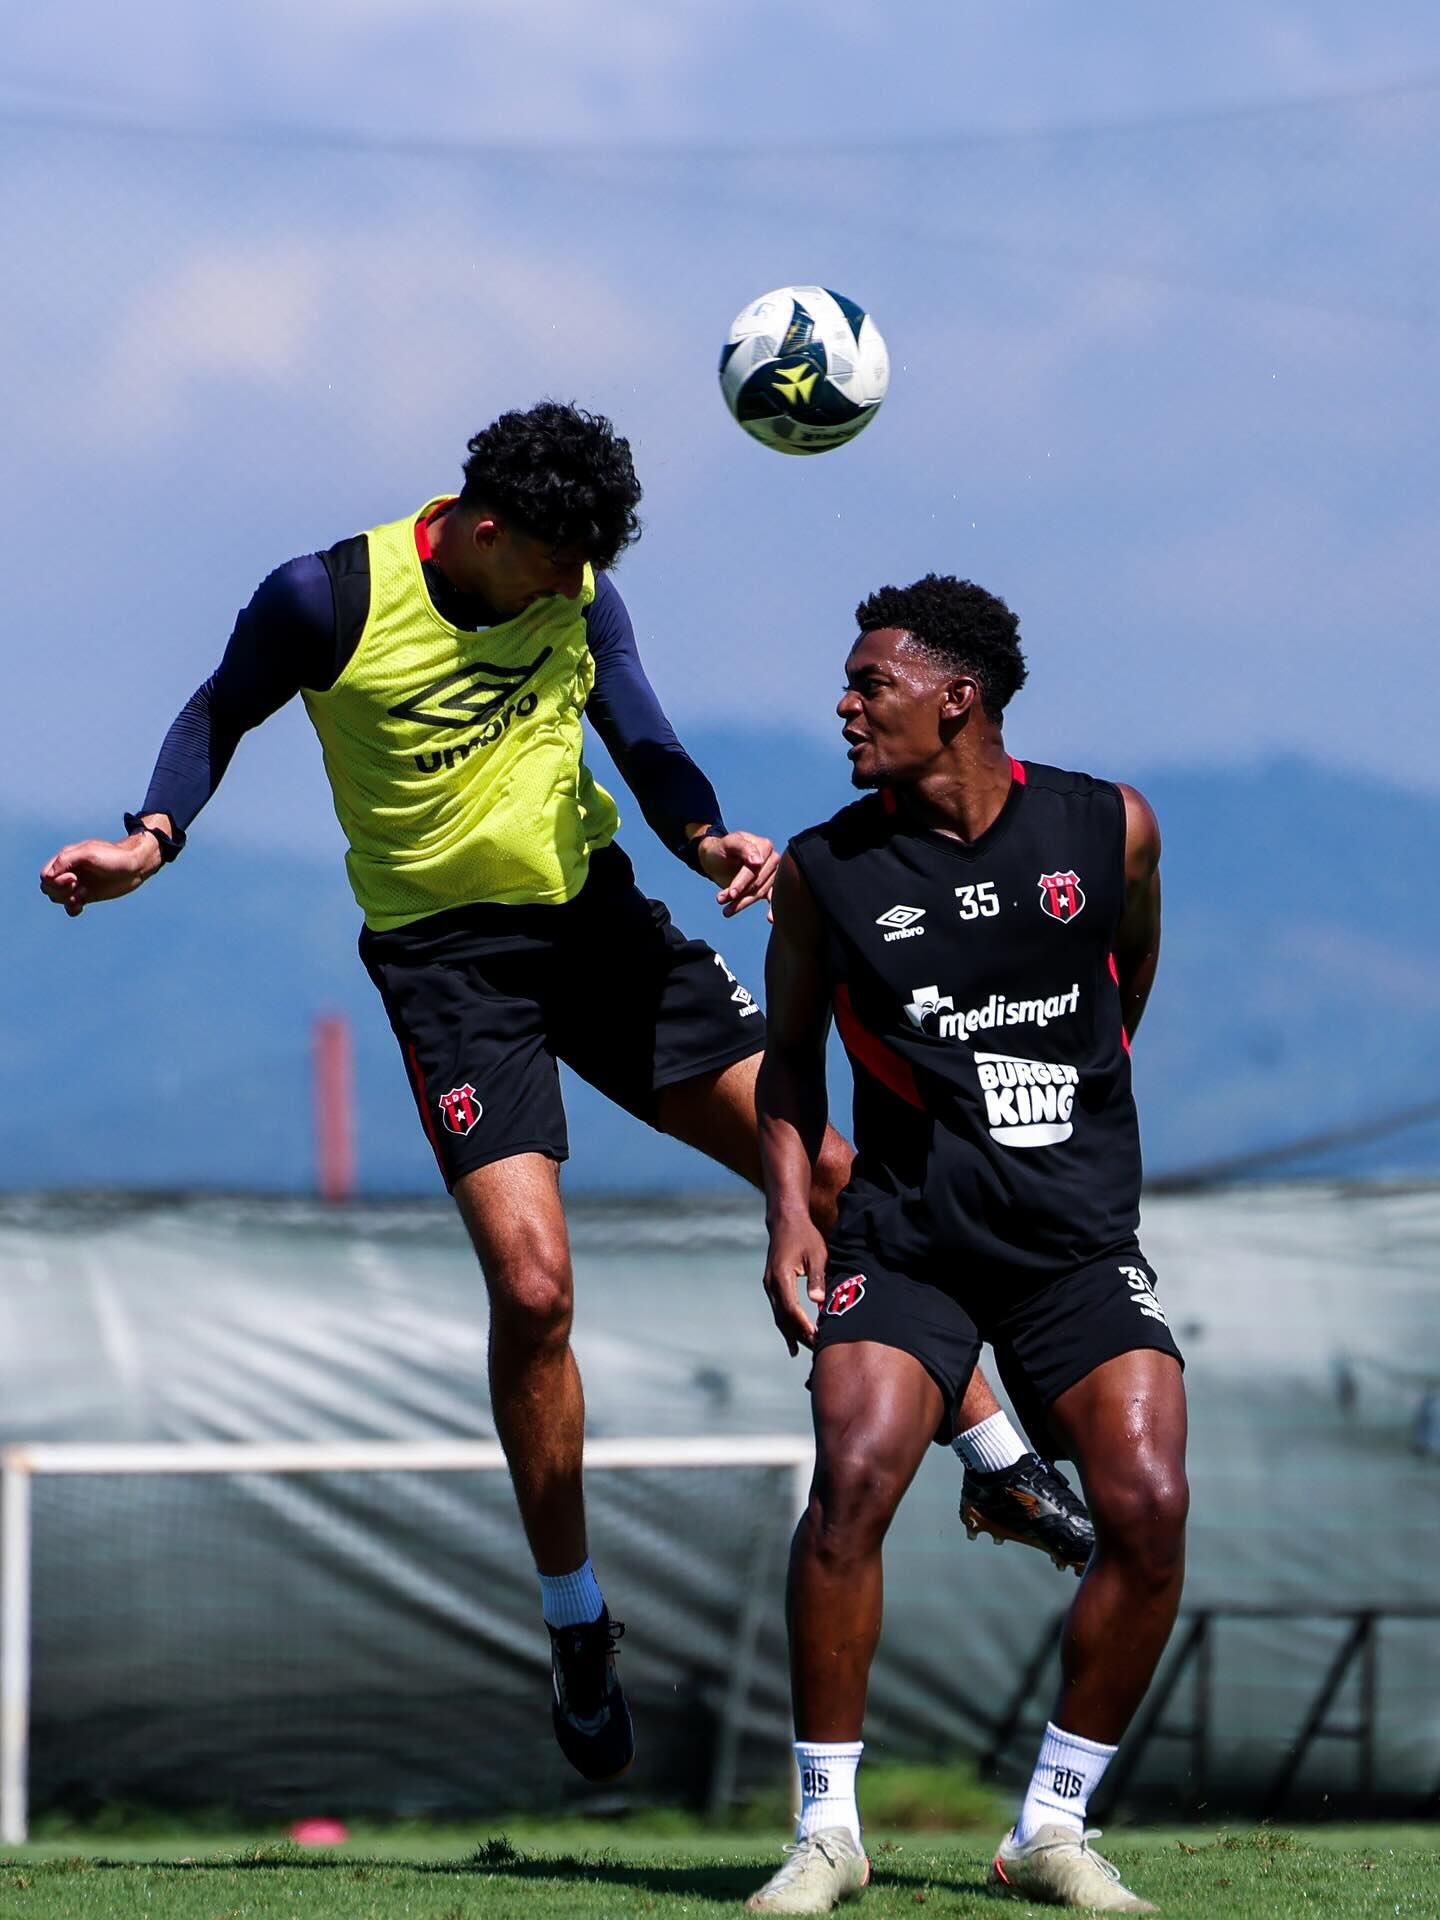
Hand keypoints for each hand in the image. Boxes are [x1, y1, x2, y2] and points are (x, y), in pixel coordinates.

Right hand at [39, 834, 159, 916]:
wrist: (136, 867)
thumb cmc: (114, 857)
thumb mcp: (88, 854)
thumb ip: (65, 860)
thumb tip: (48, 876)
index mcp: (67, 859)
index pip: (46, 875)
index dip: (55, 881)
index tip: (74, 878)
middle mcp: (70, 872)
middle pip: (48, 888)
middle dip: (60, 891)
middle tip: (78, 885)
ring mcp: (78, 884)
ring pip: (57, 898)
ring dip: (67, 899)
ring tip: (84, 893)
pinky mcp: (87, 896)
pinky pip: (70, 907)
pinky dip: (72, 909)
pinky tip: (81, 906)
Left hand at [697, 830, 778, 917]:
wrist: (716, 858)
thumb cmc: (721, 849)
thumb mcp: (728, 843)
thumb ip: (743, 848)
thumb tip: (758, 861)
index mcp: (765, 846)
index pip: (756, 868)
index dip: (743, 881)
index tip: (731, 893)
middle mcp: (773, 860)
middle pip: (758, 882)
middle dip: (740, 894)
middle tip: (721, 899)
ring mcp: (773, 874)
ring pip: (761, 893)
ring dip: (743, 903)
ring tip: (726, 910)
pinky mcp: (769, 887)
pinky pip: (772, 899)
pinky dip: (772, 909)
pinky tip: (771, 919)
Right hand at [762, 1212, 827, 1355]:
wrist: (785, 1221)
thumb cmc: (804, 1236)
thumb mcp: (816, 1254)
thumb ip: (817, 1278)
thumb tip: (819, 1302)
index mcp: (781, 1276)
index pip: (791, 1308)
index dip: (803, 1325)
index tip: (816, 1337)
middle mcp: (771, 1284)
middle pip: (783, 1317)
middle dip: (799, 1335)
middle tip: (817, 1349)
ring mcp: (769, 1286)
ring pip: (779, 1316)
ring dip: (793, 1334)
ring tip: (808, 1349)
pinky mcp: (772, 1286)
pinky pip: (778, 1311)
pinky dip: (787, 1326)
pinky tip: (794, 1343)